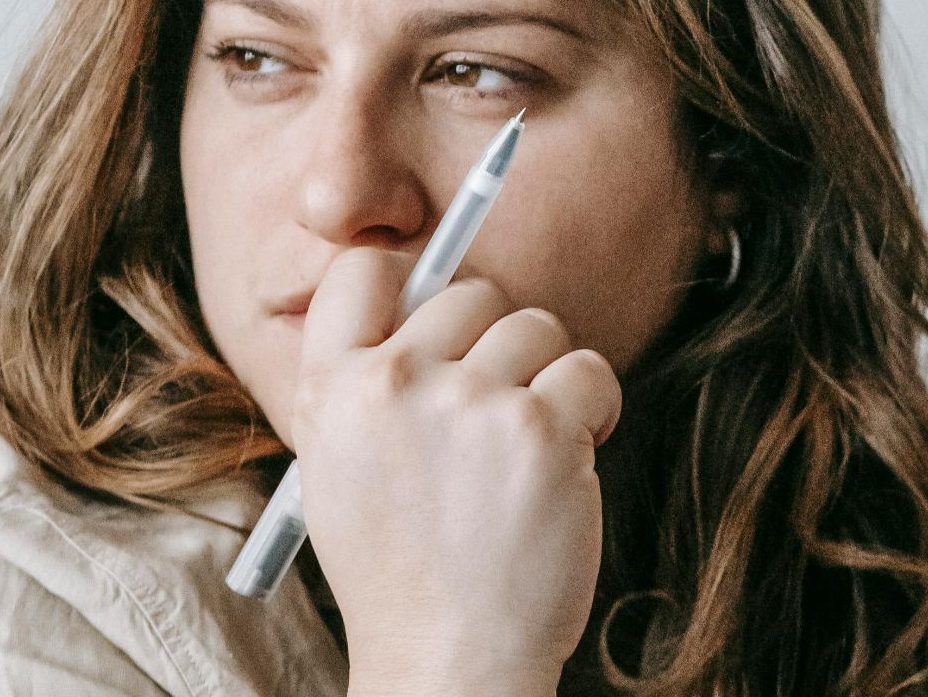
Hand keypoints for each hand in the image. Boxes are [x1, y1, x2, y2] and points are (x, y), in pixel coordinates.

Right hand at [291, 246, 622, 693]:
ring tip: (530, 445)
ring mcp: (472, 402)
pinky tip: (571, 456)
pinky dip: (595, 407)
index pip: (362, 270)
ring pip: (537, 326)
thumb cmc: (403, 570)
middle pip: (471, 293)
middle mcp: (397, 383)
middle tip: (496, 410)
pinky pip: (589, 368)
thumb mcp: (342, 468)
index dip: (410, 279)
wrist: (449, 658)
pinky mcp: (543, 429)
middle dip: (497, 342)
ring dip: (548, 376)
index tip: (440, 317)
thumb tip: (427, 296)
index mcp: (333, 390)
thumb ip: (369, 383)